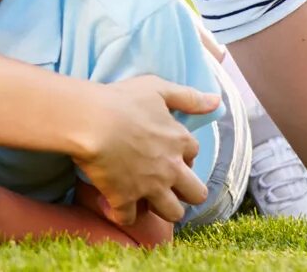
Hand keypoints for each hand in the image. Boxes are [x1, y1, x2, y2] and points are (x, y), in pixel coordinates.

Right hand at [73, 76, 215, 226]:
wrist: (90, 121)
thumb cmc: (121, 100)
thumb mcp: (157, 88)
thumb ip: (188, 97)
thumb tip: (217, 101)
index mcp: (179, 142)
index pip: (194, 155)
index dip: (183, 154)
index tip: (168, 151)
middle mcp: (171, 169)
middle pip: (196, 194)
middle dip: (186, 192)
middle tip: (167, 183)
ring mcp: (150, 187)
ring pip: (172, 213)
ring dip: (162, 207)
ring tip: (146, 198)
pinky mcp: (125, 199)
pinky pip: (129, 218)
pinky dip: (121, 213)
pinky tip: (113, 203)